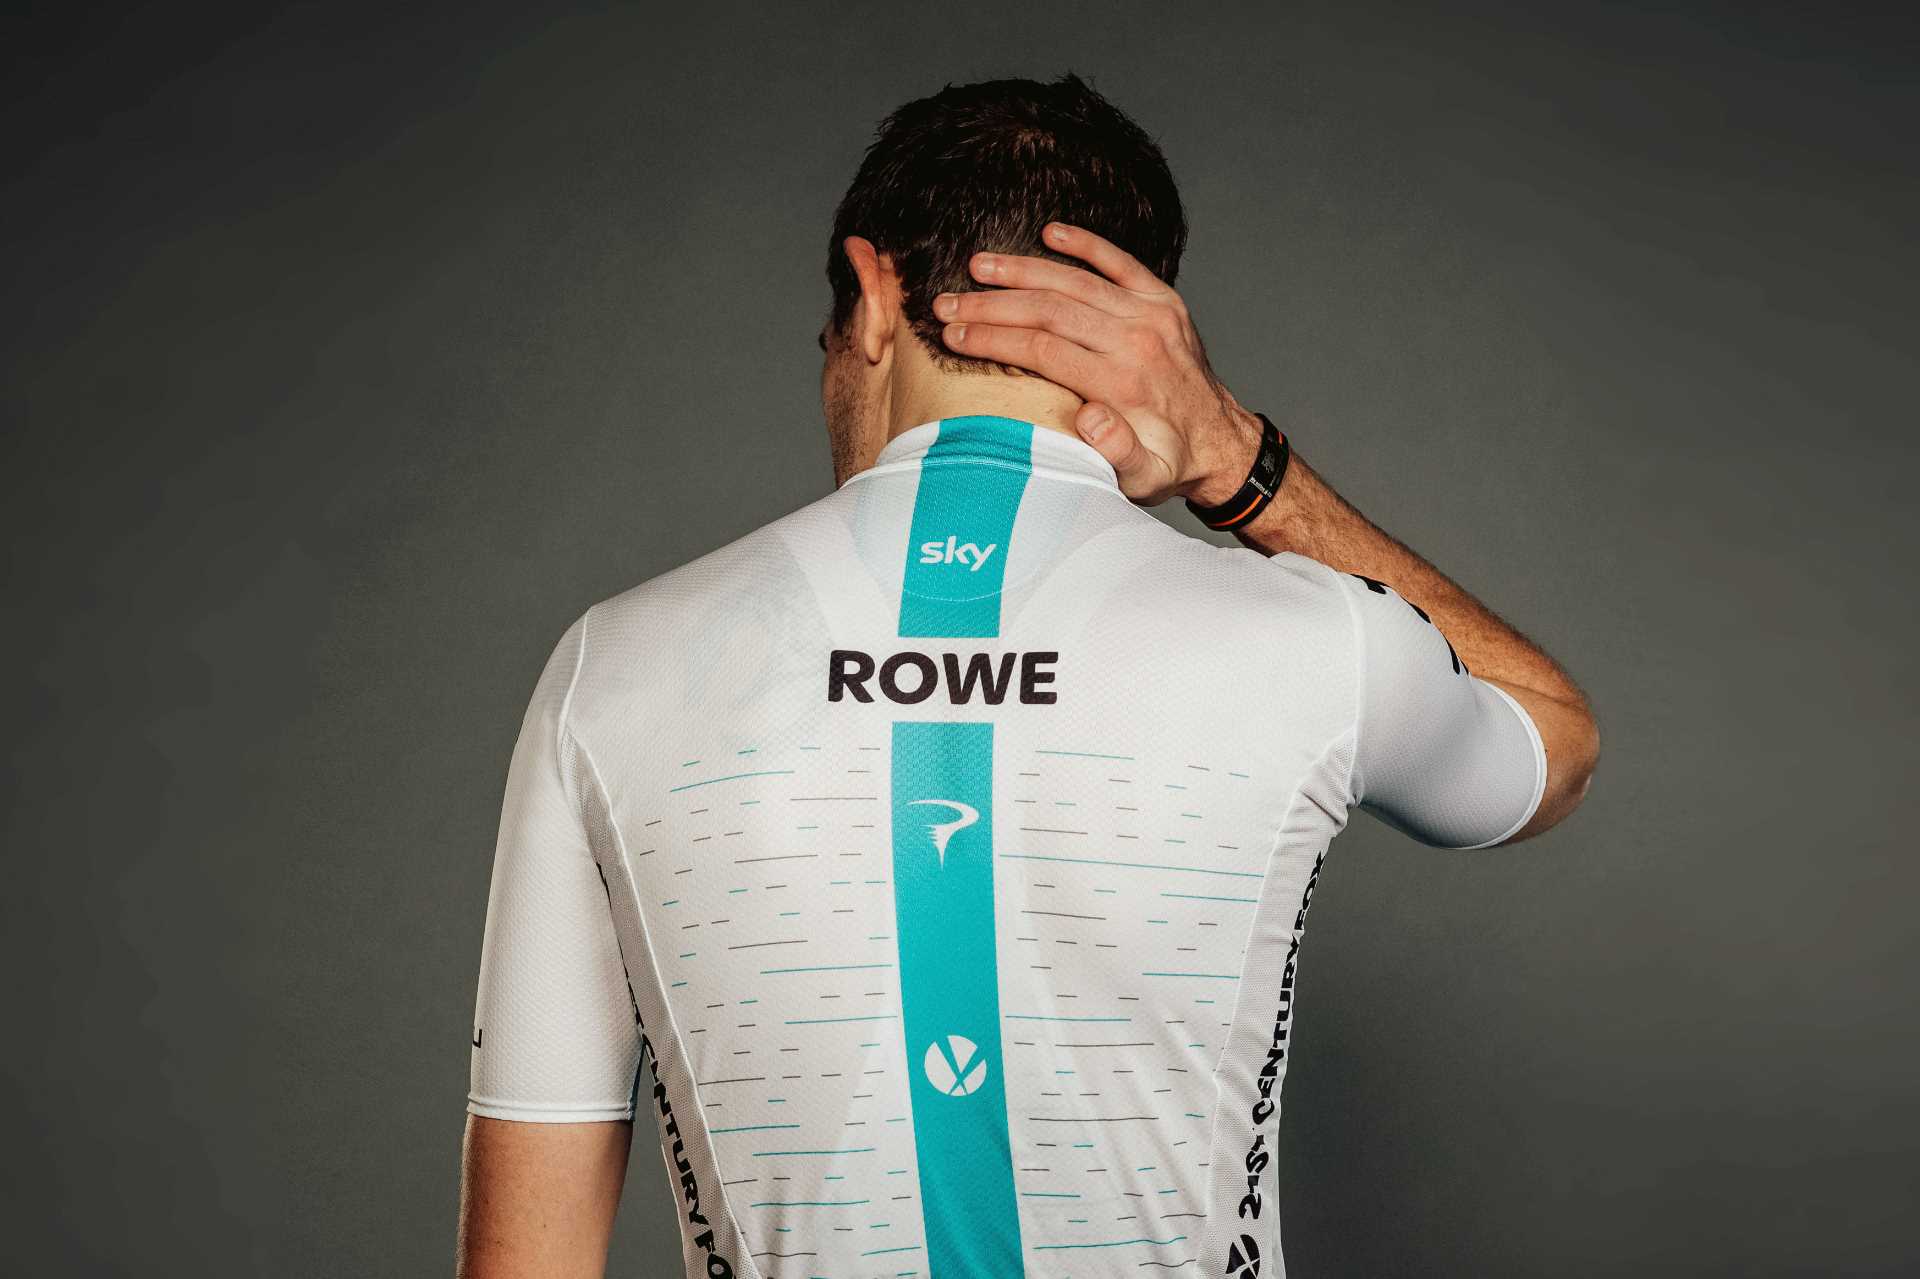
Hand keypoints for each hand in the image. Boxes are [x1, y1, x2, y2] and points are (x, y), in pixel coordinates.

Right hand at [932, 221, 1262, 505]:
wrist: (1221, 442)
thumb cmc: (1170, 462)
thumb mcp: (1147, 478)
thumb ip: (1119, 453)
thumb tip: (1090, 417)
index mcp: (1125, 384)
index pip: (1044, 349)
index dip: (993, 339)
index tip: (953, 336)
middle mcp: (1138, 340)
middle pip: (1051, 309)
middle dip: (992, 305)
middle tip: (947, 304)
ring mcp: (1152, 314)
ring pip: (1075, 281)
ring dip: (1022, 270)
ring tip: (976, 266)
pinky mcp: (1162, 299)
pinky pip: (1120, 262)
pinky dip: (1085, 243)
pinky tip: (1050, 231)